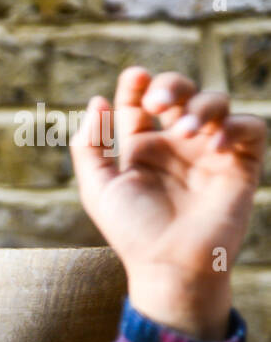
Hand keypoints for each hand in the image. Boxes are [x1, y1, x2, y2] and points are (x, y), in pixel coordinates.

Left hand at [70, 67, 265, 338]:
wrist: (170, 264)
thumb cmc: (132, 231)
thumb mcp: (98, 188)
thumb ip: (90, 146)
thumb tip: (96, 102)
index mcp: (141, 149)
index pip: (140, 104)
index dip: (137, 85)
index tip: (135, 77)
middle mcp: (176, 146)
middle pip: (181, 93)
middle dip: (172, 85)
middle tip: (159, 102)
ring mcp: (208, 152)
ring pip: (216, 103)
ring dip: (202, 106)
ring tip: (185, 130)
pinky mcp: (239, 165)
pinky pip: (250, 128)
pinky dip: (235, 127)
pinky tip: (214, 146)